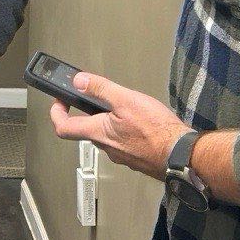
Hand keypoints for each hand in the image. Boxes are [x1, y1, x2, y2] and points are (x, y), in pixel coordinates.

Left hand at [48, 72, 189, 179]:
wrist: (182, 156)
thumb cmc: (157, 131)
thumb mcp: (127, 101)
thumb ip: (101, 89)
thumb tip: (79, 81)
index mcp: (99, 133)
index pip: (64, 128)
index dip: (57, 113)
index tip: (59, 101)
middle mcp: (107, 147)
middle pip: (87, 130)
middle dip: (87, 113)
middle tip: (92, 98)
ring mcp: (121, 155)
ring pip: (106, 136)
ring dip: (108, 122)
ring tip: (120, 107)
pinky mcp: (135, 158)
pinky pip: (122, 143)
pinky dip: (123, 131)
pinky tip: (138, 123)